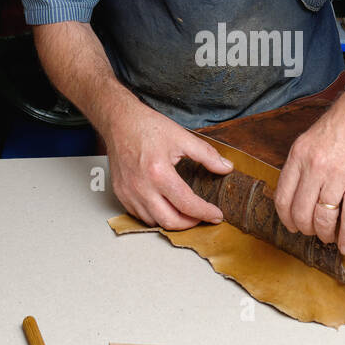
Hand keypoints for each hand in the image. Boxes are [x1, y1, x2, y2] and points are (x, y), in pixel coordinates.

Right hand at [102, 98, 232, 230]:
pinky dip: (154, 216)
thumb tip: (225, 167)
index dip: (205, 213)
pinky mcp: (121, 194)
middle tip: (202, 217)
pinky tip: (165, 207)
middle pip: (170, 221)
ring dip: (172, 222)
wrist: (119, 121)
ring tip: (185, 213)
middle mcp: (141, 187)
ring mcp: (128, 193)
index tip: (216, 215)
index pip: (187, 204)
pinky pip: (139, 216)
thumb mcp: (182, 137)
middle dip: (190, 224)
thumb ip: (206, 154)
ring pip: (153, 223)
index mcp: (159, 173)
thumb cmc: (146, 127)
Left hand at [273, 91, 344, 253]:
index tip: (291, 225)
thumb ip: (301, 166)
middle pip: (301, 213)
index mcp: (298, 156)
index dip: (286, 218)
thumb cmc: (343, 121)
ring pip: (324, 218)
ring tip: (328, 237)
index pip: (283, 197)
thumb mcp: (310, 139)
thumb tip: (297, 193)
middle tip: (311, 233)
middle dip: (305, 229)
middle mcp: (315, 167)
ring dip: (325, 234)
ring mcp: (338, 175)